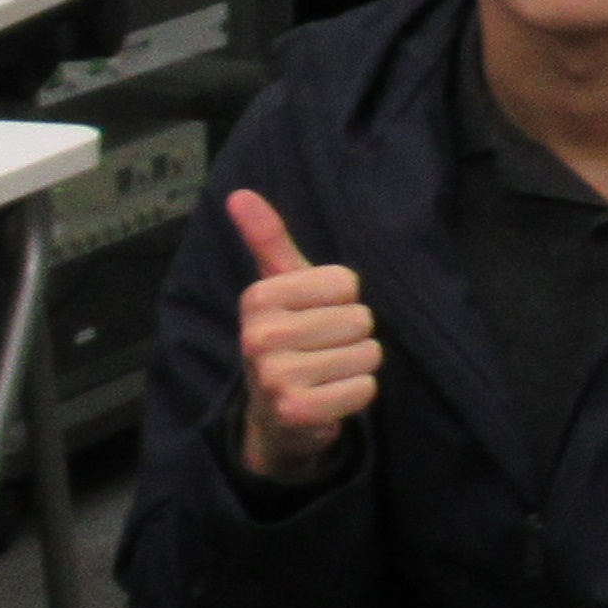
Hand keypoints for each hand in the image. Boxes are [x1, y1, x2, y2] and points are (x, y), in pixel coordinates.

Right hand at [228, 193, 378, 480]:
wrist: (275, 414)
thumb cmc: (289, 336)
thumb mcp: (280, 285)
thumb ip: (268, 239)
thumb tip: (239, 193)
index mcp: (258, 298)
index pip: (347, 283)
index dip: (343, 299)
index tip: (315, 314)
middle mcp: (259, 337)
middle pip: (361, 318)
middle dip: (352, 334)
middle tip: (321, 349)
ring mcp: (275, 378)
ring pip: (368, 352)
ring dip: (357, 364)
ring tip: (326, 372)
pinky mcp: (297, 412)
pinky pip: (365, 388)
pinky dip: (358, 393)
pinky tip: (330, 397)